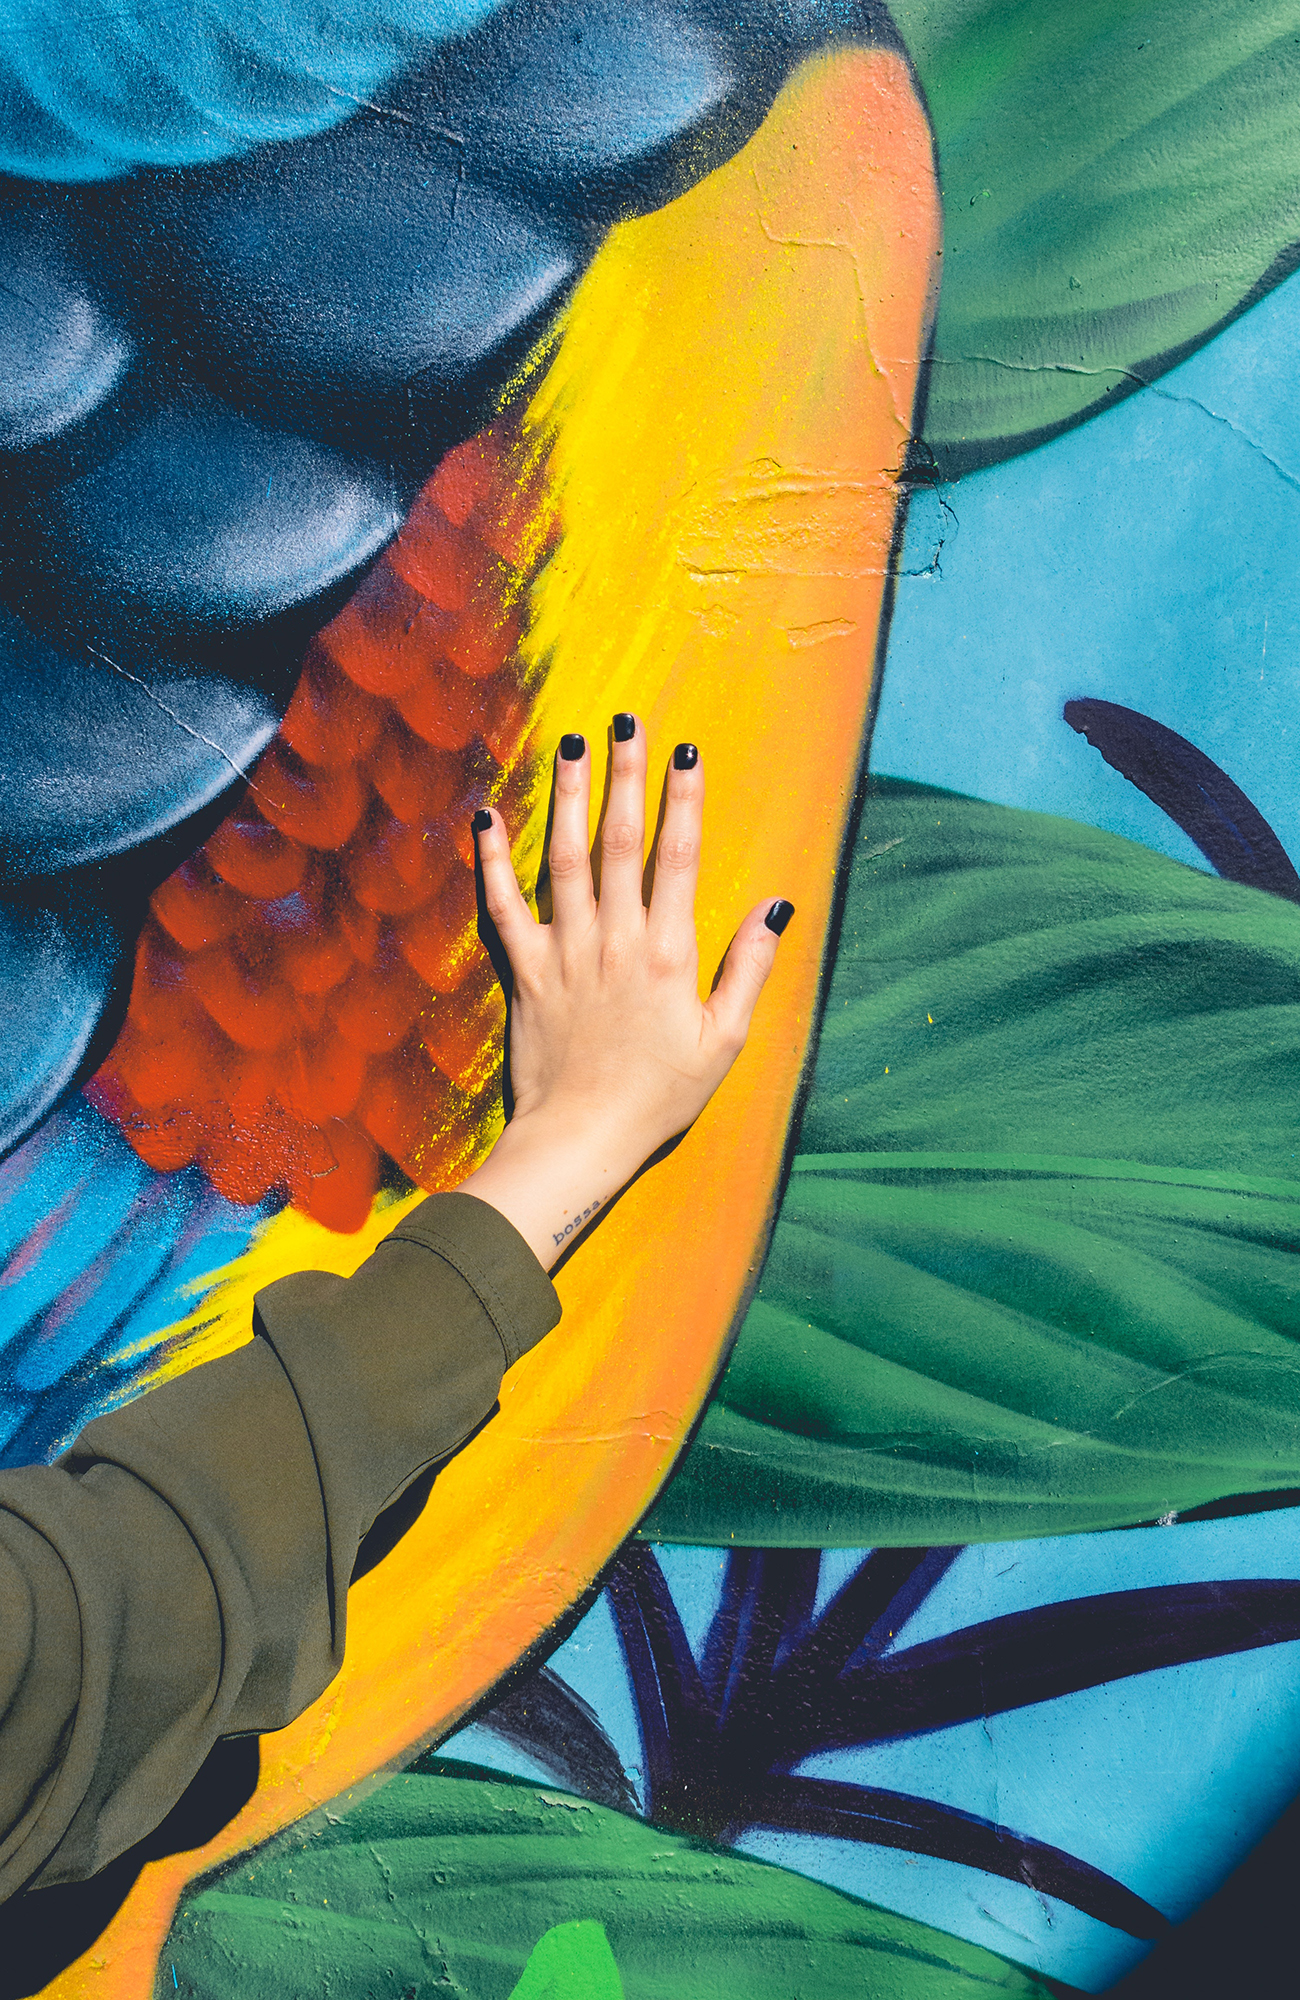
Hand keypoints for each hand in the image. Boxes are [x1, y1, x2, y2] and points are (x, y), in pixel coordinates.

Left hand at [457, 717, 792, 1270]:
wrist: (581, 1140)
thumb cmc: (660, 1098)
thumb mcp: (723, 1042)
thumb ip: (749, 971)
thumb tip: (775, 910)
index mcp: (668, 954)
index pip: (679, 858)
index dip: (682, 800)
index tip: (685, 751)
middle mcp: (615, 940)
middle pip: (618, 841)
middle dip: (623, 776)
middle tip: (625, 721)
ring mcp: (564, 953)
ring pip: (564, 859)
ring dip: (567, 798)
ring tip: (570, 744)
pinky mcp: (524, 973)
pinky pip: (503, 907)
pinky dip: (493, 861)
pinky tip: (488, 817)